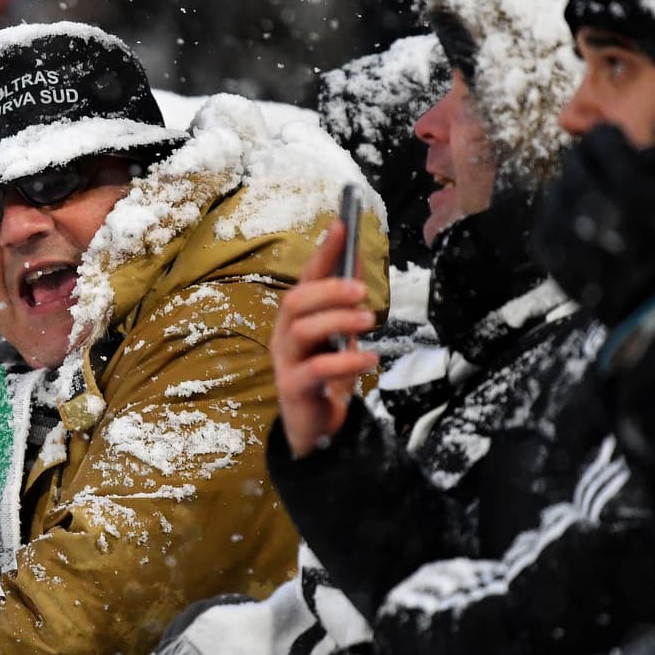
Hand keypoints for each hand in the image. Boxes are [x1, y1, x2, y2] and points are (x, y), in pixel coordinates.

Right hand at [270, 221, 377, 456]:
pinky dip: (346, 362)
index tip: (341, 225)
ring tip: (368, 322)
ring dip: (337, 321)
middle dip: (329, 290)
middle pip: (295, 301)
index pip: (305, 278)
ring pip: (301, 330)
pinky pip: (316, 369)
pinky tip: (369, 359)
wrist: (316, 428)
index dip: (322, 253)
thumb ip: (345, 303)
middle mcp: (284, 336)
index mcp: (295, 319)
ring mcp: (286, 362)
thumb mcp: (339, 336)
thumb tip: (358, 261)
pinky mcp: (294, 388)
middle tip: (362, 292)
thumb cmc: (327, 376)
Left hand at [534, 119, 654, 326]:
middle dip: (590, 162)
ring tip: (594, 201)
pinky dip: (559, 219)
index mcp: (629, 190)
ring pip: (556, 191)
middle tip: (604, 172)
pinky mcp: (551, 260)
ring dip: (574, 189)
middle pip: (573, 163)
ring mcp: (564, 237)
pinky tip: (579, 226)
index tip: (618, 144)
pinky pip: (545, 224)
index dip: (610, 139)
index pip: (601, 140)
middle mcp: (589, 210)